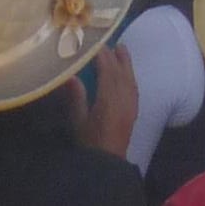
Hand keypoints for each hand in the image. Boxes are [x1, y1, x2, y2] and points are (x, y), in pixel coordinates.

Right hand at [73, 36, 139, 156]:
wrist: (108, 164)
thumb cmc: (90, 143)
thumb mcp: (78, 120)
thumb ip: (76, 96)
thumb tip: (70, 74)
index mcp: (109, 97)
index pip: (107, 68)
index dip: (101, 54)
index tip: (93, 42)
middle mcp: (124, 97)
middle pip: (121, 70)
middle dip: (115, 54)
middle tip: (108, 40)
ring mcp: (132, 104)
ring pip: (130, 77)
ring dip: (125, 62)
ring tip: (121, 49)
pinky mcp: (134, 111)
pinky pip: (134, 87)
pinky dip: (130, 75)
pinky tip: (126, 74)